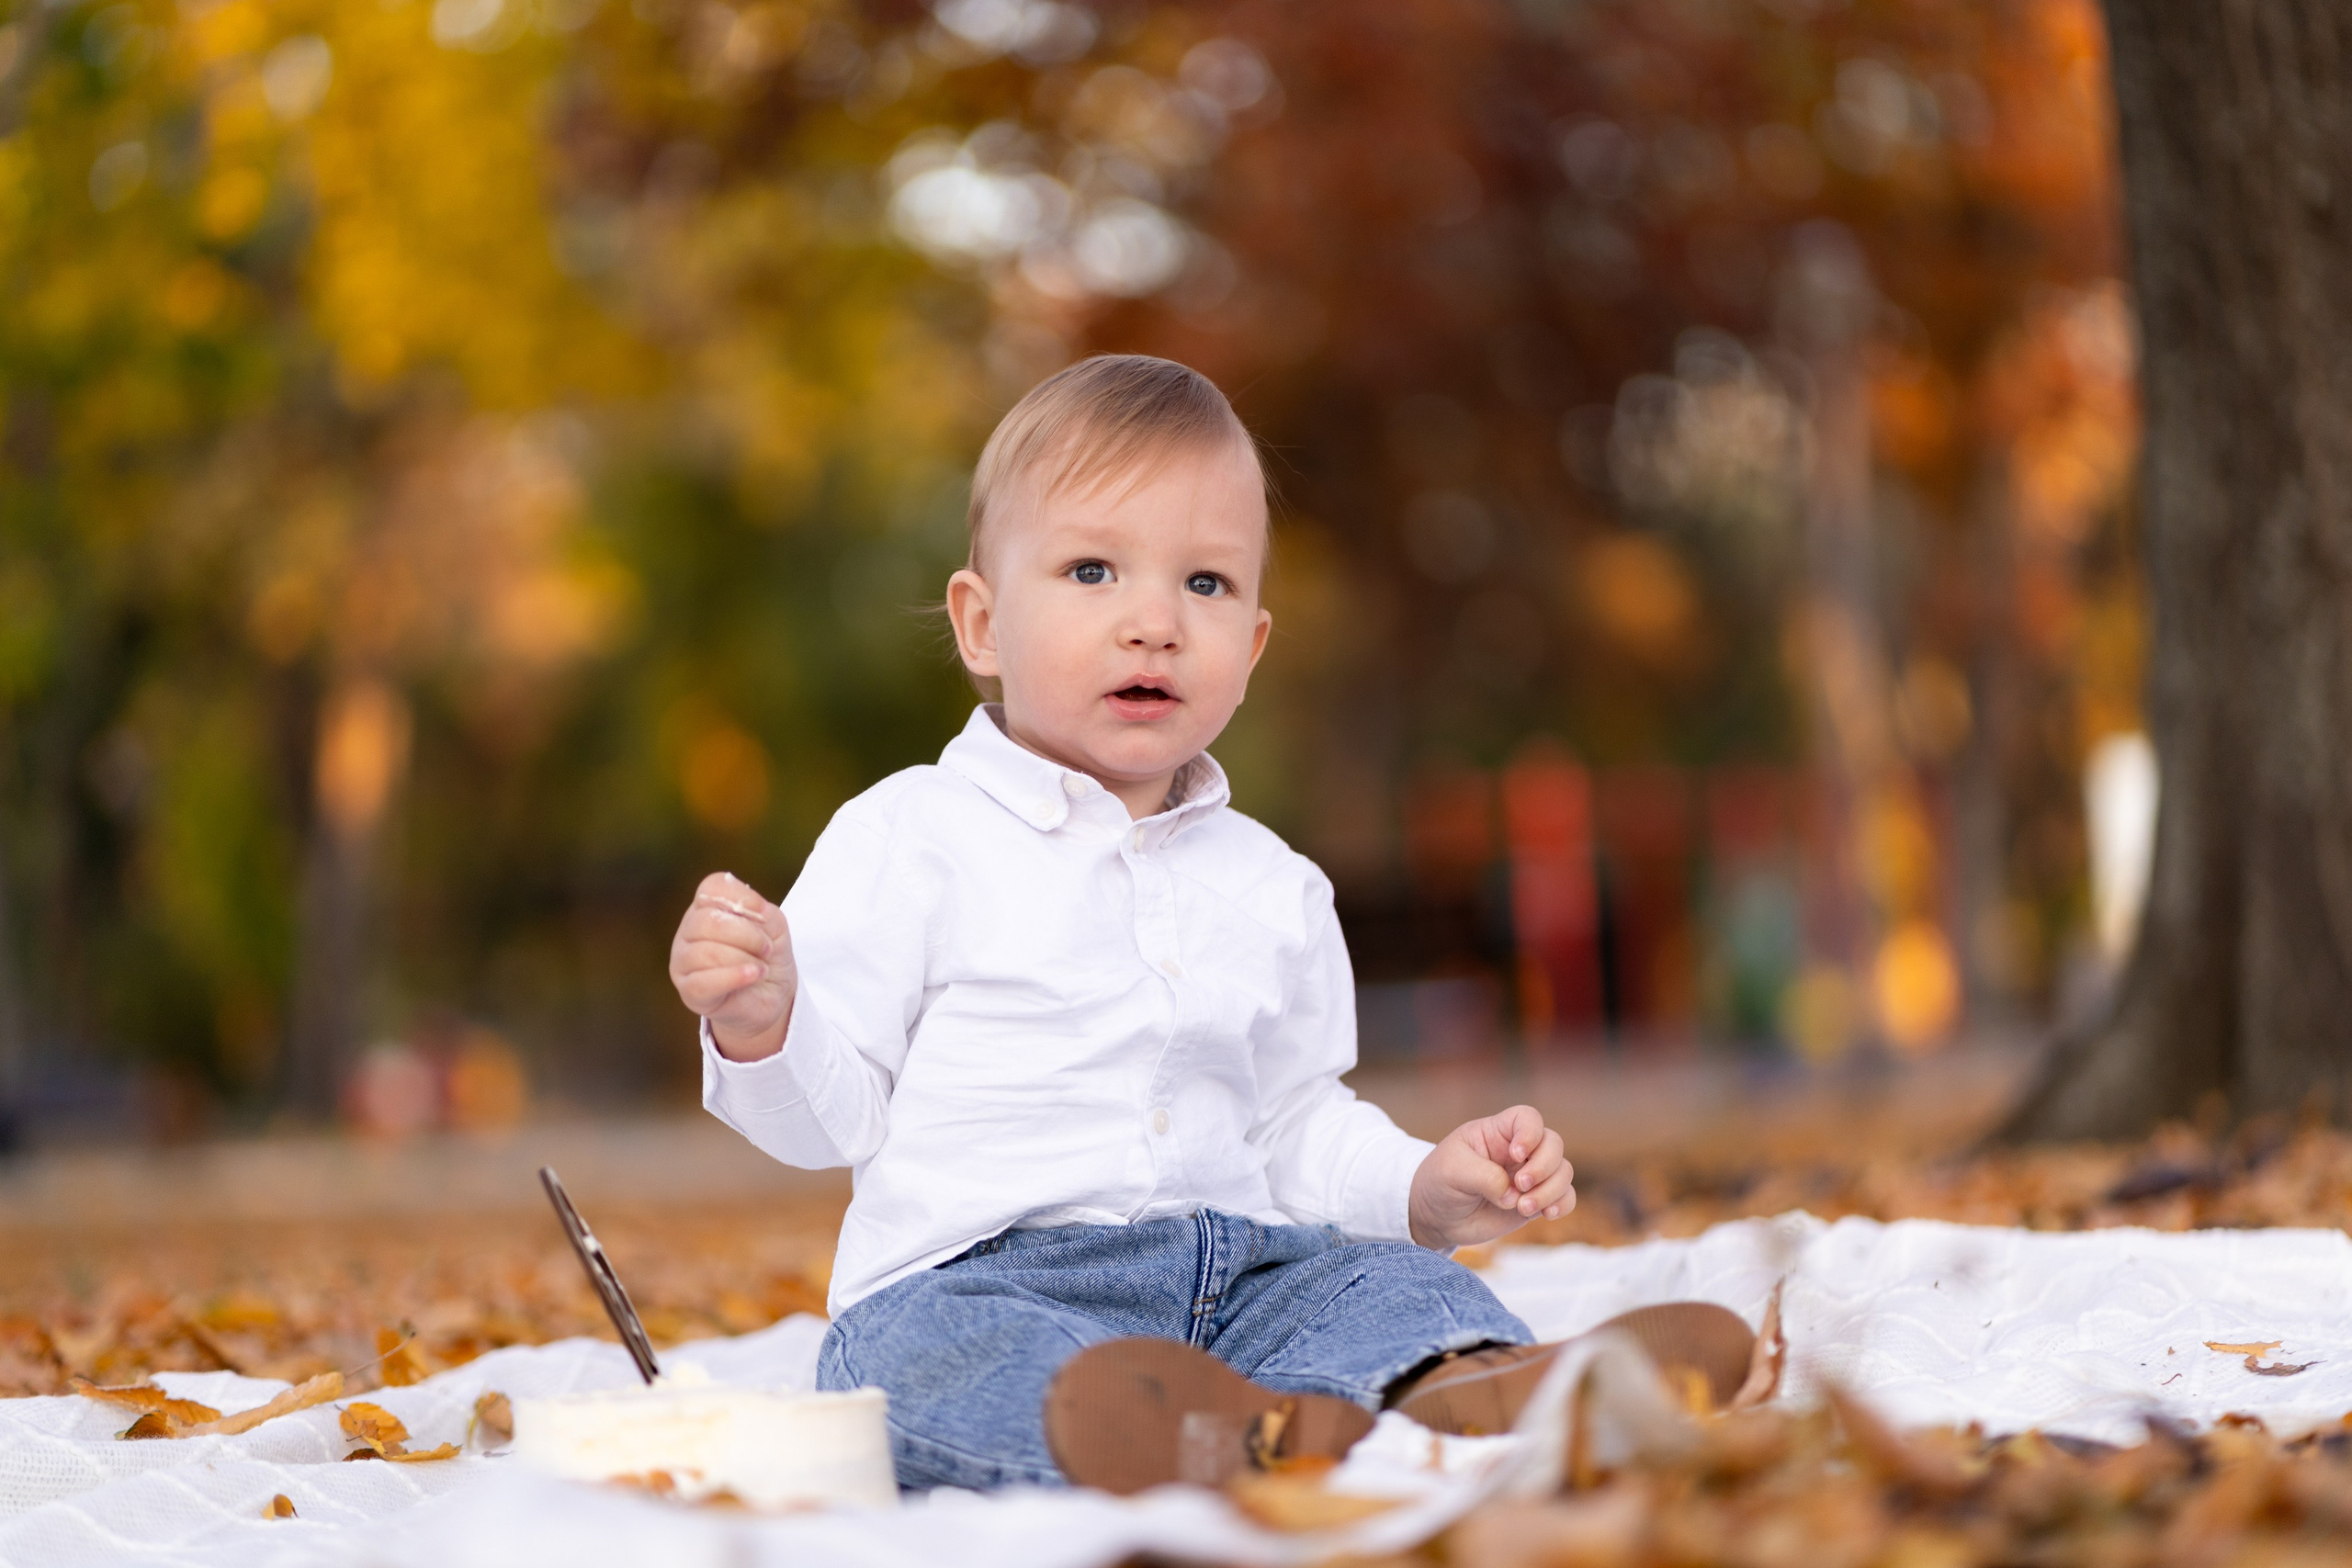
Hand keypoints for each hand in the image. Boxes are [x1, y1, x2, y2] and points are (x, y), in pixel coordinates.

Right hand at [668, 872, 796, 1061]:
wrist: (771, 995)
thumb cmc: (766, 955)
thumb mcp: (774, 926)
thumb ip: (762, 911)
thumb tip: (751, 909)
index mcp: (705, 908)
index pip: (712, 888)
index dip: (742, 898)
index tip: (764, 915)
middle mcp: (688, 931)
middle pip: (708, 921)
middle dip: (748, 935)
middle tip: (766, 949)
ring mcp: (683, 961)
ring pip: (706, 953)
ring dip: (745, 960)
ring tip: (761, 969)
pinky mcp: (689, 991)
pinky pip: (703, 983)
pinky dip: (734, 977)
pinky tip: (753, 976)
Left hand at [1407, 1105, 1573, 1249]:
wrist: (1436, 1216)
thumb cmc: (1440, 1182)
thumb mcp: (1452, 1171)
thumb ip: (1485, 1177)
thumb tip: (1514, 1196)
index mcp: (1497, 1132)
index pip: (1527, 1118)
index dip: (1530, 1133)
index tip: (1515, 1155)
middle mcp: (1519, 1151)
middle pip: (1553, 1144)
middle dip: (1543, 1167)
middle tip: (1520, 1186)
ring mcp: (1530, 1176)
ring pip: (1562, 1172)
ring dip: (1550, 1190)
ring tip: (1522, 1208)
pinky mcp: (1535, 1201)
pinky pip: (1565, 1197)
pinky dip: (1562, 1204)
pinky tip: (1546, 1214)